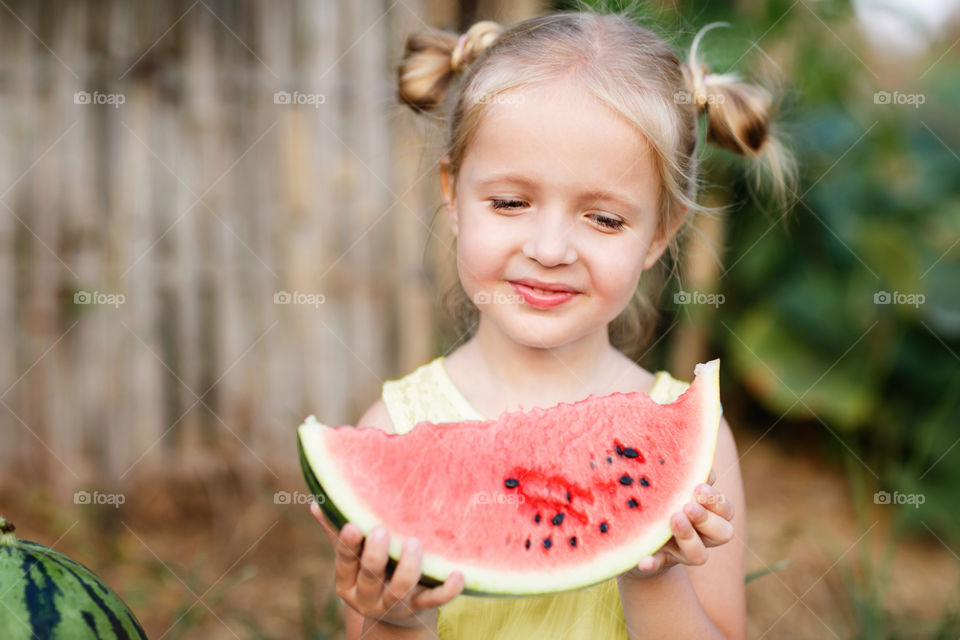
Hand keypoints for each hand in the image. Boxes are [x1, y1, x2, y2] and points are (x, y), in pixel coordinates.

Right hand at [310, 501, 464, 627]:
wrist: (395, 617)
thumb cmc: (372, 574)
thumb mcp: (353, 560)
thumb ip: (336, 533)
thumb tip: (316, 504)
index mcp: (347, 581)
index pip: (345, 561)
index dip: (347, 545)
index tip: (353, 526)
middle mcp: (367, 596)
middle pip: (370, 577)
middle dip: (375, 555)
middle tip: (381, 530)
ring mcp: (394, 604)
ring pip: (399, 591)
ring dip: (407, 568)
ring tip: (413, 543)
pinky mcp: (419, 607)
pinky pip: (434, 601)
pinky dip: (447, 590)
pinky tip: (457, 573)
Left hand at [619, 468, 734, 580]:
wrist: (637, 536)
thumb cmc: (662, 503)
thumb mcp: (674, 486)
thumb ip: (689, 476)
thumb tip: (704, 468)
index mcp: (708, 516)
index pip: (726, 511)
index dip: (716, 501)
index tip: (699, 487)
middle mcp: (701, 538)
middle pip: (723, 533)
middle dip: (707, 518)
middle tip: (688, 506)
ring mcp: (680, 554)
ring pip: (700, 555)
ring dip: (688, 537)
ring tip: (674, 520)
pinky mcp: (657, 564)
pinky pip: (657, 567)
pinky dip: (652, 563)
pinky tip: (644, 560)